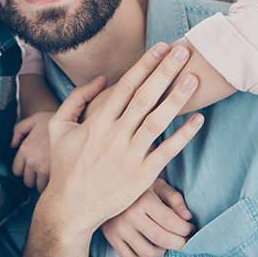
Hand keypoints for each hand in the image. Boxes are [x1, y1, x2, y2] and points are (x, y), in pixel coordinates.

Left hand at [10, 111, 55, 190]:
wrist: (75, 120)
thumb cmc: (55, 120)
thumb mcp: (34, 119)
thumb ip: (19, 130)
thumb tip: (12, 145)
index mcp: (25, 149)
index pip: (17, 171)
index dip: (24, 170)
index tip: (33, 167)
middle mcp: (32, 160)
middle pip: (27, 181)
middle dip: (34, 178)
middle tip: (43, 171)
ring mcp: (43, 169)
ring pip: (39, 186)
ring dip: (44, 182)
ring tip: (52, 174)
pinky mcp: (56, 174)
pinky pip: (50, 187)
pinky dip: (54, 183)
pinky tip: (60, 175)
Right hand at [39, 43, 205, 236]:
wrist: (71, 208)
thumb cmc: (65, 166)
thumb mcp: (59, 128)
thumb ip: (77, 100)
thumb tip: (102, 79)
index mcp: (96, 123)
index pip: (125, 87)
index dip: (144, 66)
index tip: (161, 48)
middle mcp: (114, 137)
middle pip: (144, 98)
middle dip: (165, 72)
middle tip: (183, 52)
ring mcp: (129, 156)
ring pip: (158, 122)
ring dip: (177, 98)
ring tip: (194, 78)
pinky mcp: (142, 176)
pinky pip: (167, 152)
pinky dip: (183, 135)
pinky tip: (198, 120)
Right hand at [100, 178, 193, 256]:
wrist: (107, 186)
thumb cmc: (138, 188)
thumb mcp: (158, 185)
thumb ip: (174, 199)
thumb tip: (188, 217)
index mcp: (143, 199)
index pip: (170, 221)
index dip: (186, 229)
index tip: (191, 229)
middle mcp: (129, 215)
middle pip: (161, 239)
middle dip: (179, 243)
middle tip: (185, 241)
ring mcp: (119, 229)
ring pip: (147, 253)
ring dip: (162, 252)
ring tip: (166, 243)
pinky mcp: (111, 238)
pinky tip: (150, 248)